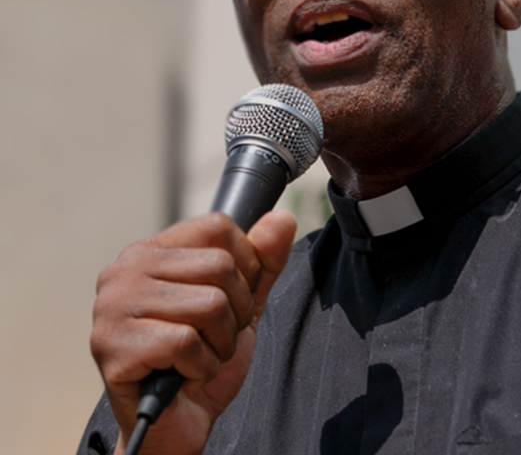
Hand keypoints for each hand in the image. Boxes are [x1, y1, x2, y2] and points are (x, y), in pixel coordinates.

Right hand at [90, 210, 295, 454]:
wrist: (174, 427)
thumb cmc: (202, 358)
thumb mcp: (244, 304)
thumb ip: (264, 262)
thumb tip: (283, 218)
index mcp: (151, 251)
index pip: (218, 226)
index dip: (245, 264)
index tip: (233, 298)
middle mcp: (123, 270)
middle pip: (220, 265)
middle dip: (236, 311)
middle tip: (214, 338)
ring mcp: (112, 308)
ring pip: (209, 304)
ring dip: (221, 343)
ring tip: (199, 357)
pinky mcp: (112, 348)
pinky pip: (187, 342)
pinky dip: (201, 366)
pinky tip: (183, 376)